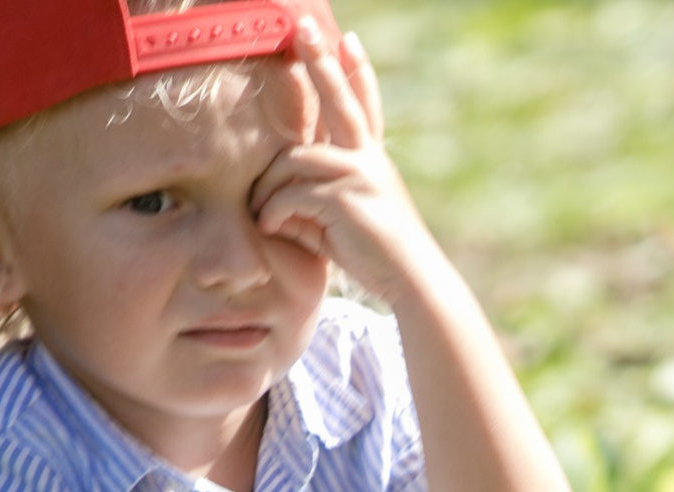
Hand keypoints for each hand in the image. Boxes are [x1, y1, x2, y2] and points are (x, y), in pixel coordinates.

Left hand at [251, 22, 439, 304]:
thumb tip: (277, 197)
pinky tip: (271, 227)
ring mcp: (358, 175)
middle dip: (320, 63)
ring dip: (269, 187)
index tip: (350, 40)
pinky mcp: (343, 197)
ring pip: (294, 160)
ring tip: (261, 212)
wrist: (411, 280)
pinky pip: (290, 194)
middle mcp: (369, 160)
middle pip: (339, 102)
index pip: (365, 109)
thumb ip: (315, 201)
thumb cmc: (376, 259)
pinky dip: (274, 211)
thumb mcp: (343, 222)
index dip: (358, 74)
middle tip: (302, 28)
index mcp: (372, 162)